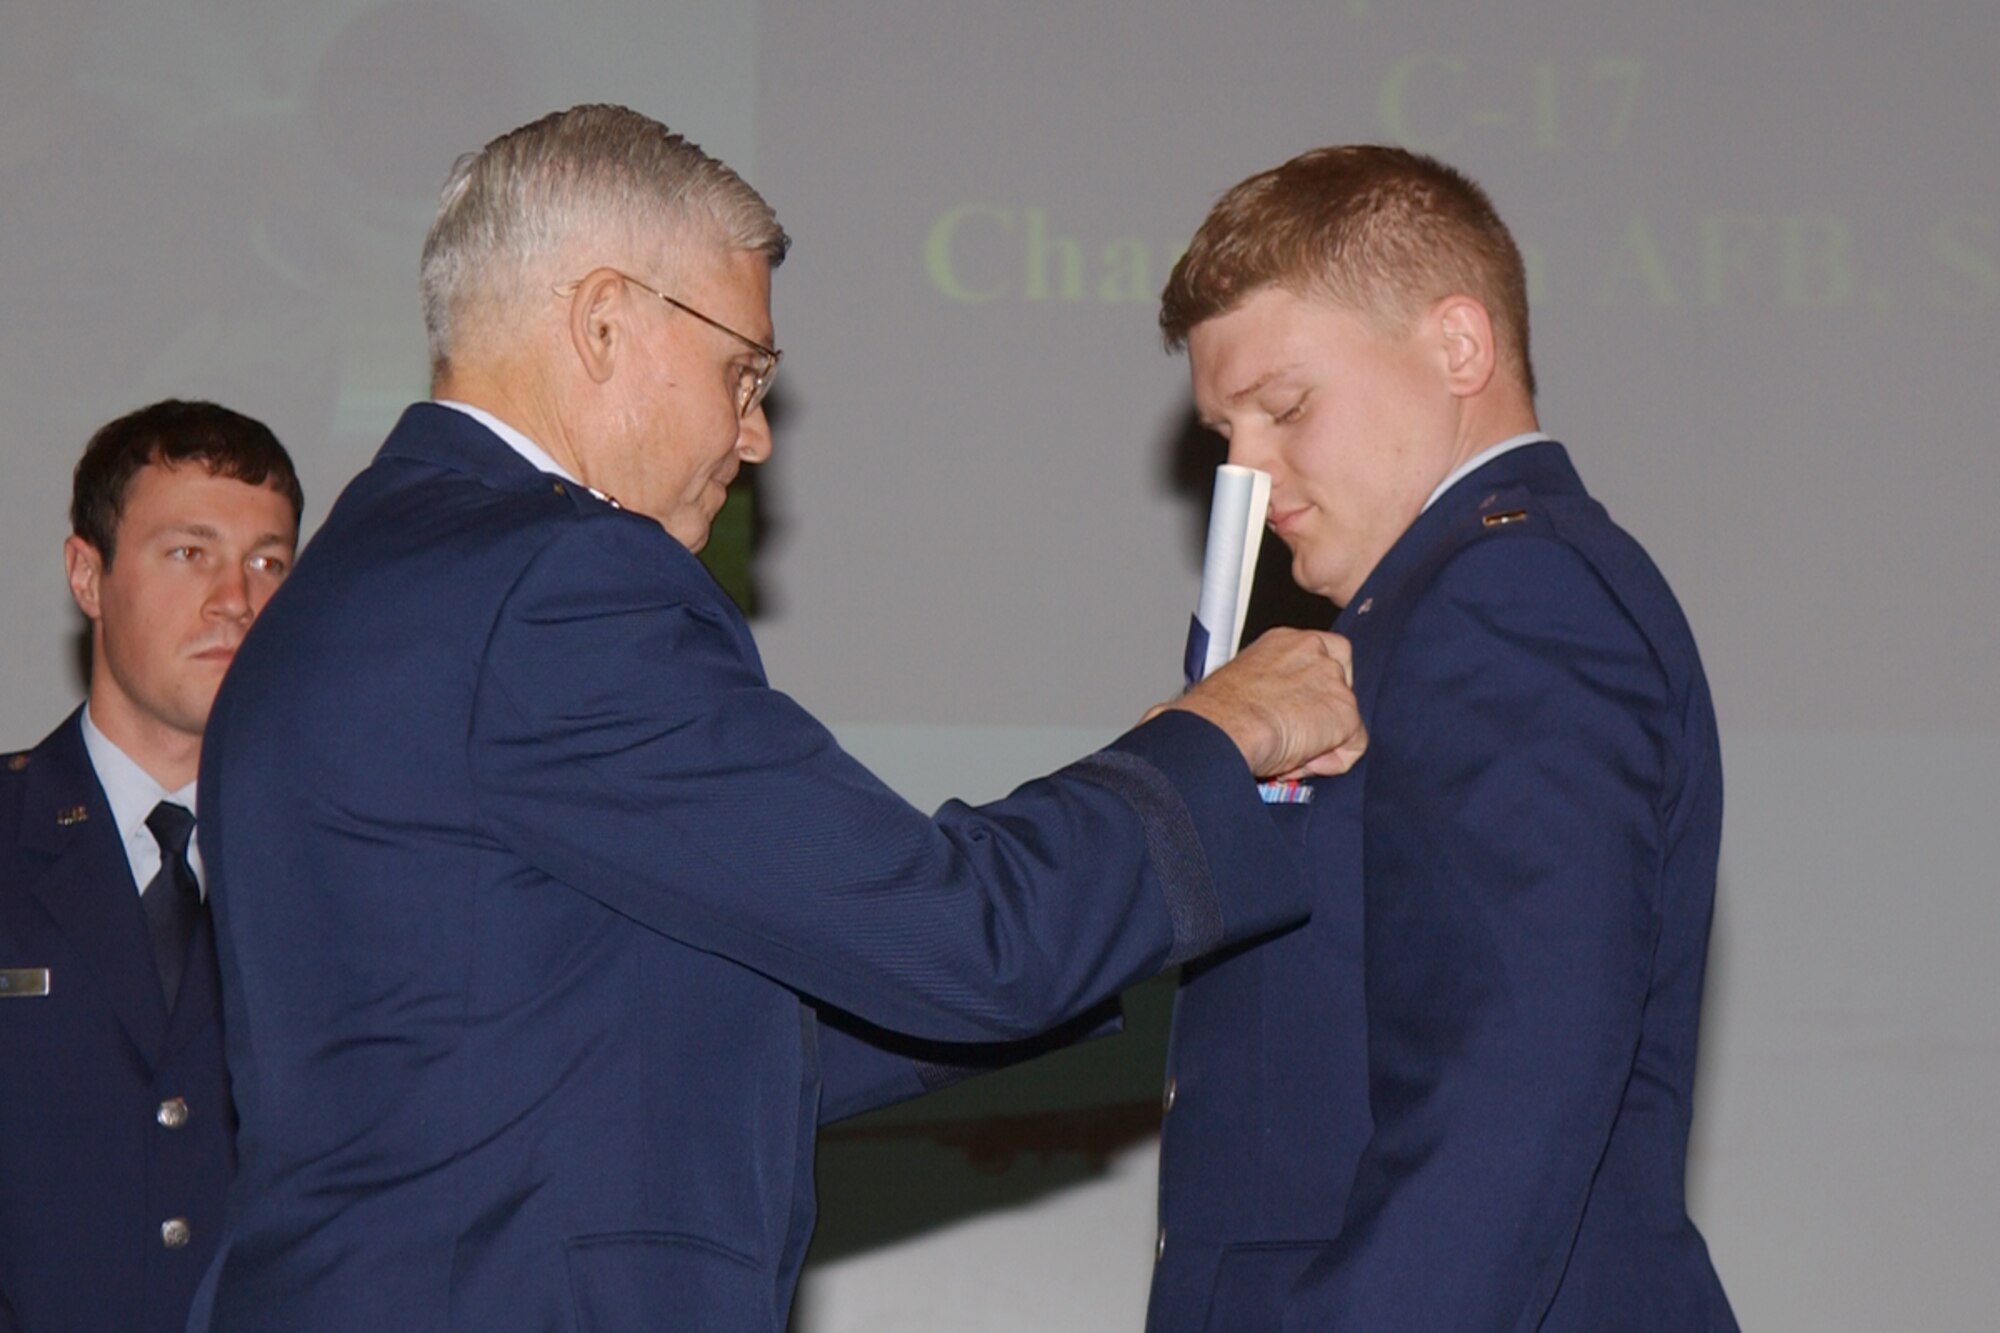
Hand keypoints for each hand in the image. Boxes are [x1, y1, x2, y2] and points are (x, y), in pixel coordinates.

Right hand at [1145, 629, 1366, 778]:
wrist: (1225, 727)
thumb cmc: (1219, 713)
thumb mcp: (1245, 686)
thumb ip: (1273, 690)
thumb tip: (1276, 714)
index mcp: (1285, 640)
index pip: (1324, 655)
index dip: (1317, 689)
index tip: (1300, 710)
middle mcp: (1314, 651)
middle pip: (1340, 687)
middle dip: (1320, 718)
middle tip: (1291, 737)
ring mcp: (1334, 681)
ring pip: (1345, 720)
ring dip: (1321, 742)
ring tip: (1286, 752)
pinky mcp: (1345, 713)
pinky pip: (1352, 747)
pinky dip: (1331, 763)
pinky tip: (1299, 762)